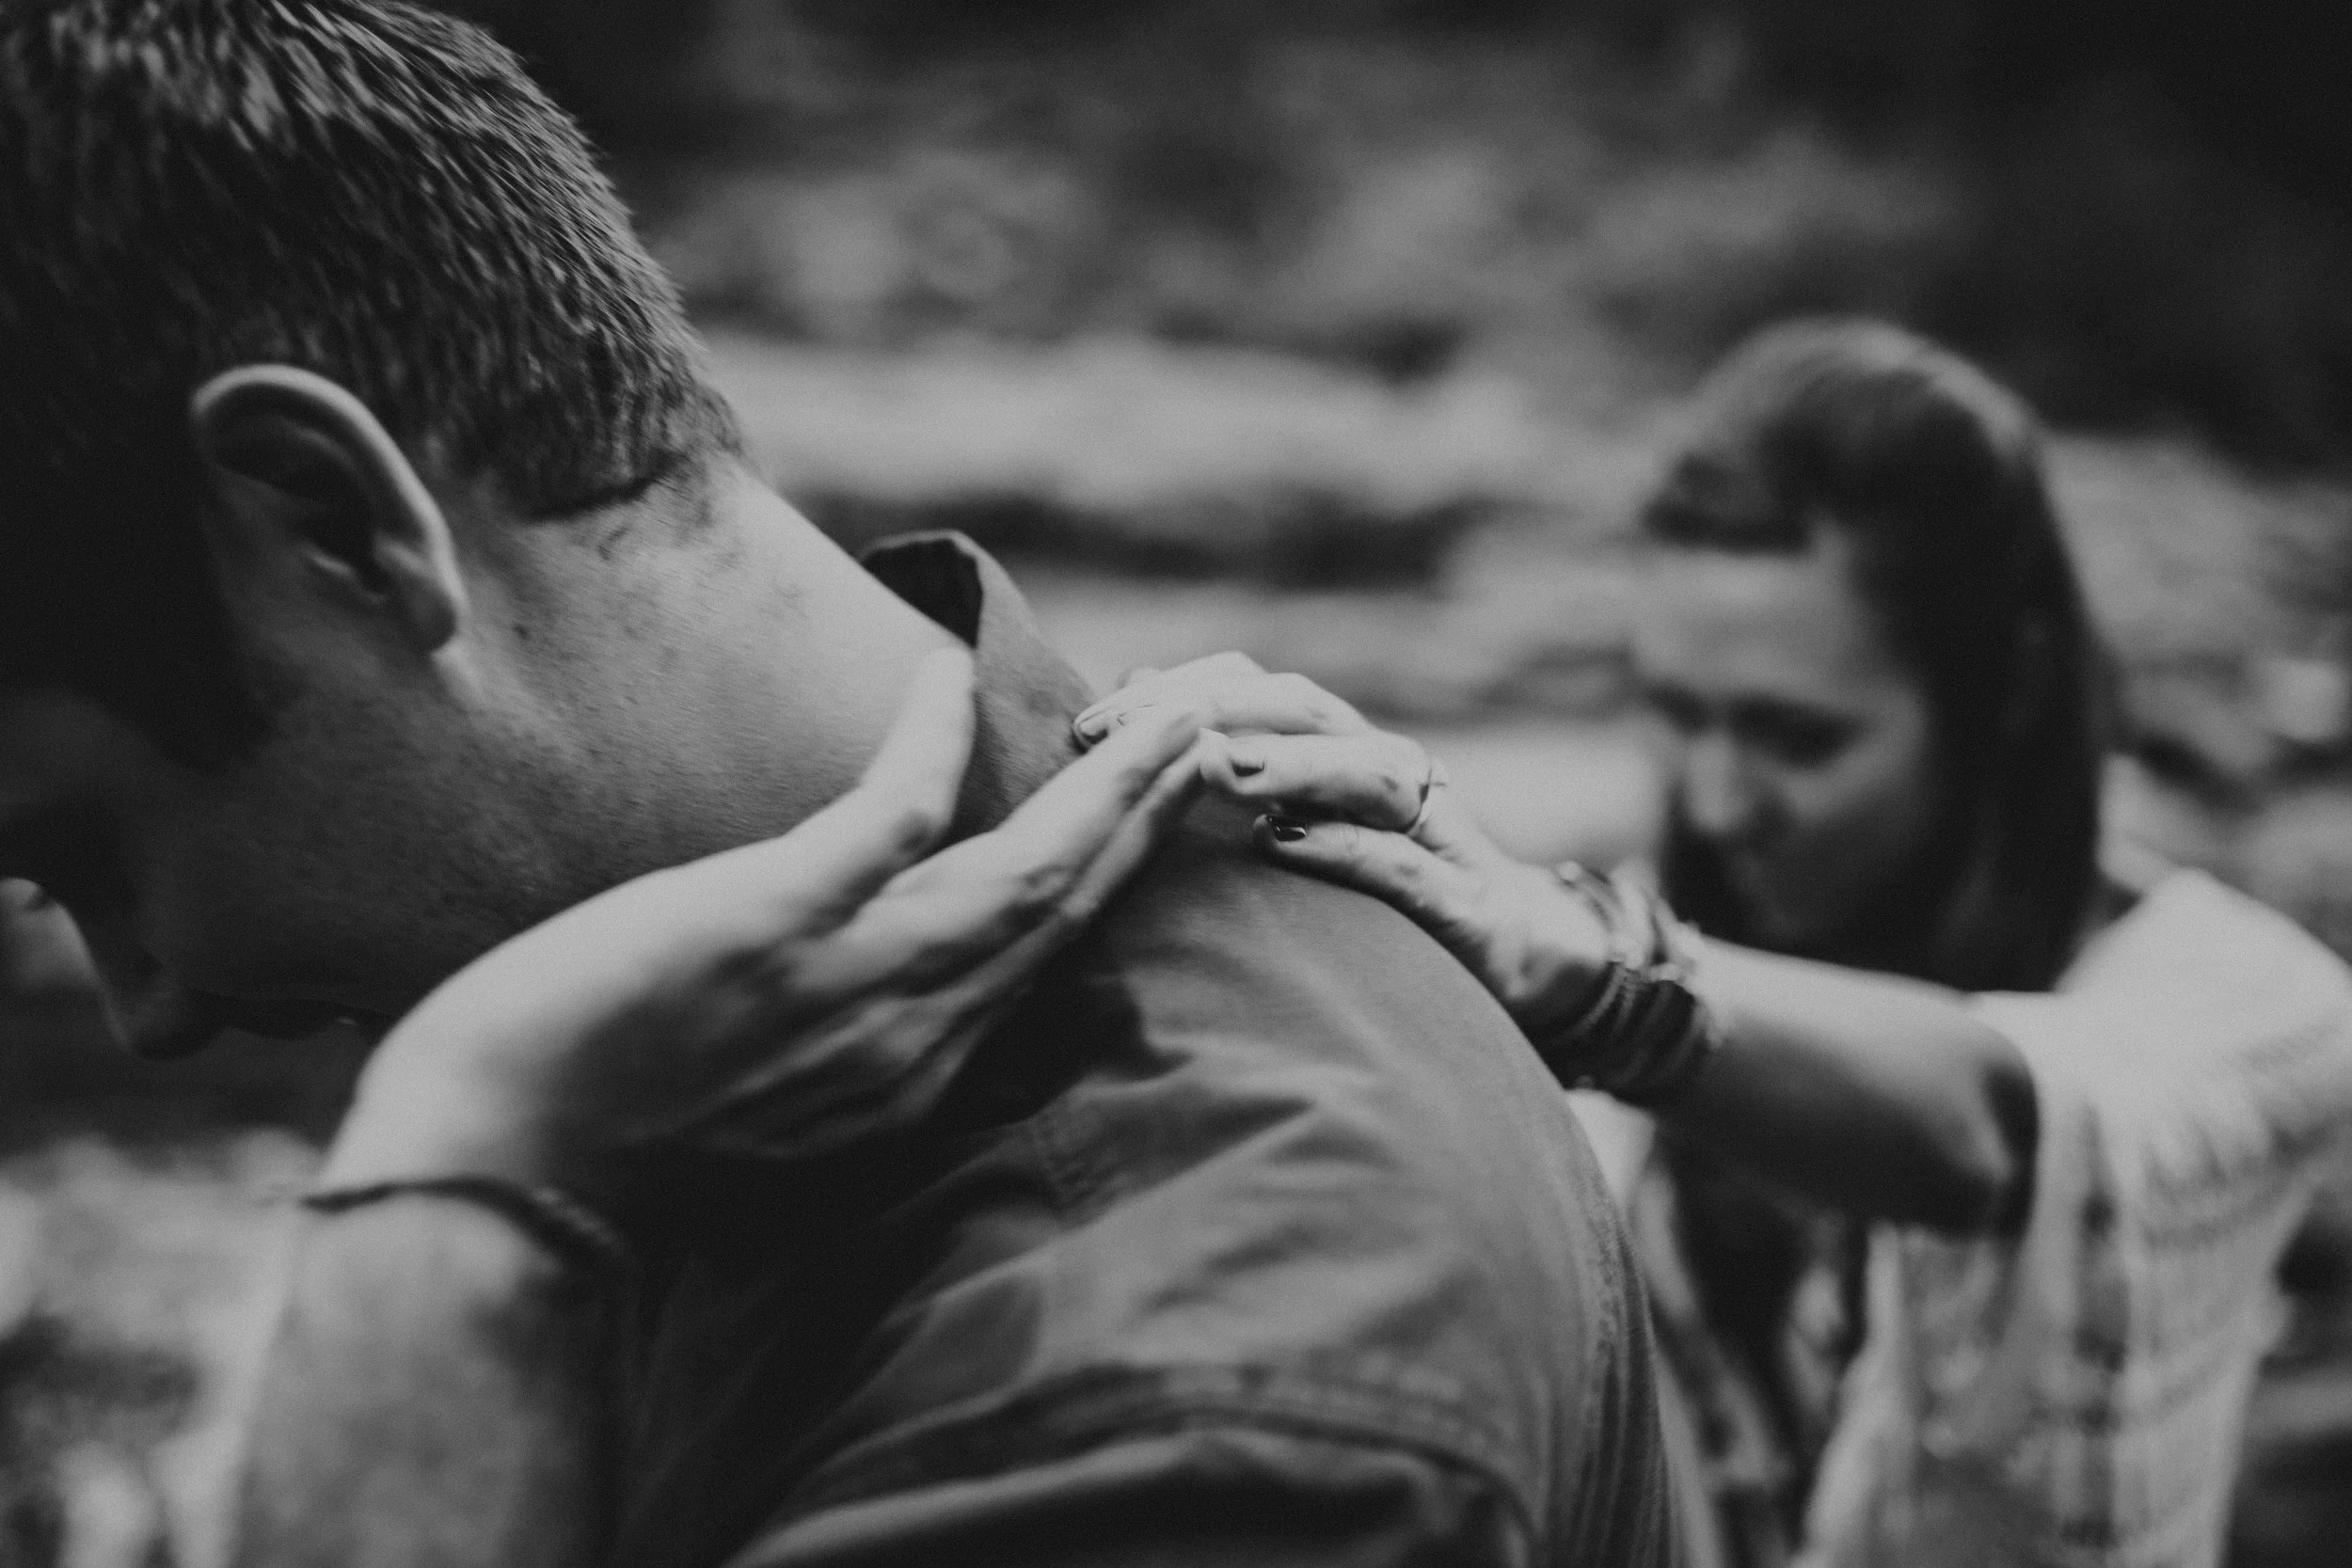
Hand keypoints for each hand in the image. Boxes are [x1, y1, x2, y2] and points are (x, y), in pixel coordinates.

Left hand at [322, 648, 1208, 1231]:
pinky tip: (944, 675)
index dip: (1097, 892)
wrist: (490, 1184)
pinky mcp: (773, 924)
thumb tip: (845, 999)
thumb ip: (829, 1062)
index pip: (1031, 975)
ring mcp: (846, 986)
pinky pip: (886, 816)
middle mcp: (906, 1045)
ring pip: (1017, 873)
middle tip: (1202, 740)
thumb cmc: (595, 1154)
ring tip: (1160, 717)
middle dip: (1138, 825)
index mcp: (904, 1089)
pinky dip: (929, 741)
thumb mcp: (760, 1125)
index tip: (1138, 830)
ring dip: (1101, 790)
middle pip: (1058, 917)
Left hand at [1076, 655, 1609, 1036]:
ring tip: (1209, 765)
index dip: (1177, 691)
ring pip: (1361, 771)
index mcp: (1346, 752)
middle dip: (1210, 711)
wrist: (1531, 959)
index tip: (1089, 725)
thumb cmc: (1400, 891)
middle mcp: (1390, 773)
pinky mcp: (1464, 904)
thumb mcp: (1314, 822)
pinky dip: (1344, 849)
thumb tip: (1142, 691)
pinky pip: (1402, 865)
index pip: (1259, 689)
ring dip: (1282, 761)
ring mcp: (1434, 833)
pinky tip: (1283, 843)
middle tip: (1123, 736)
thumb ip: (1238, 761)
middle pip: (1304, 708)